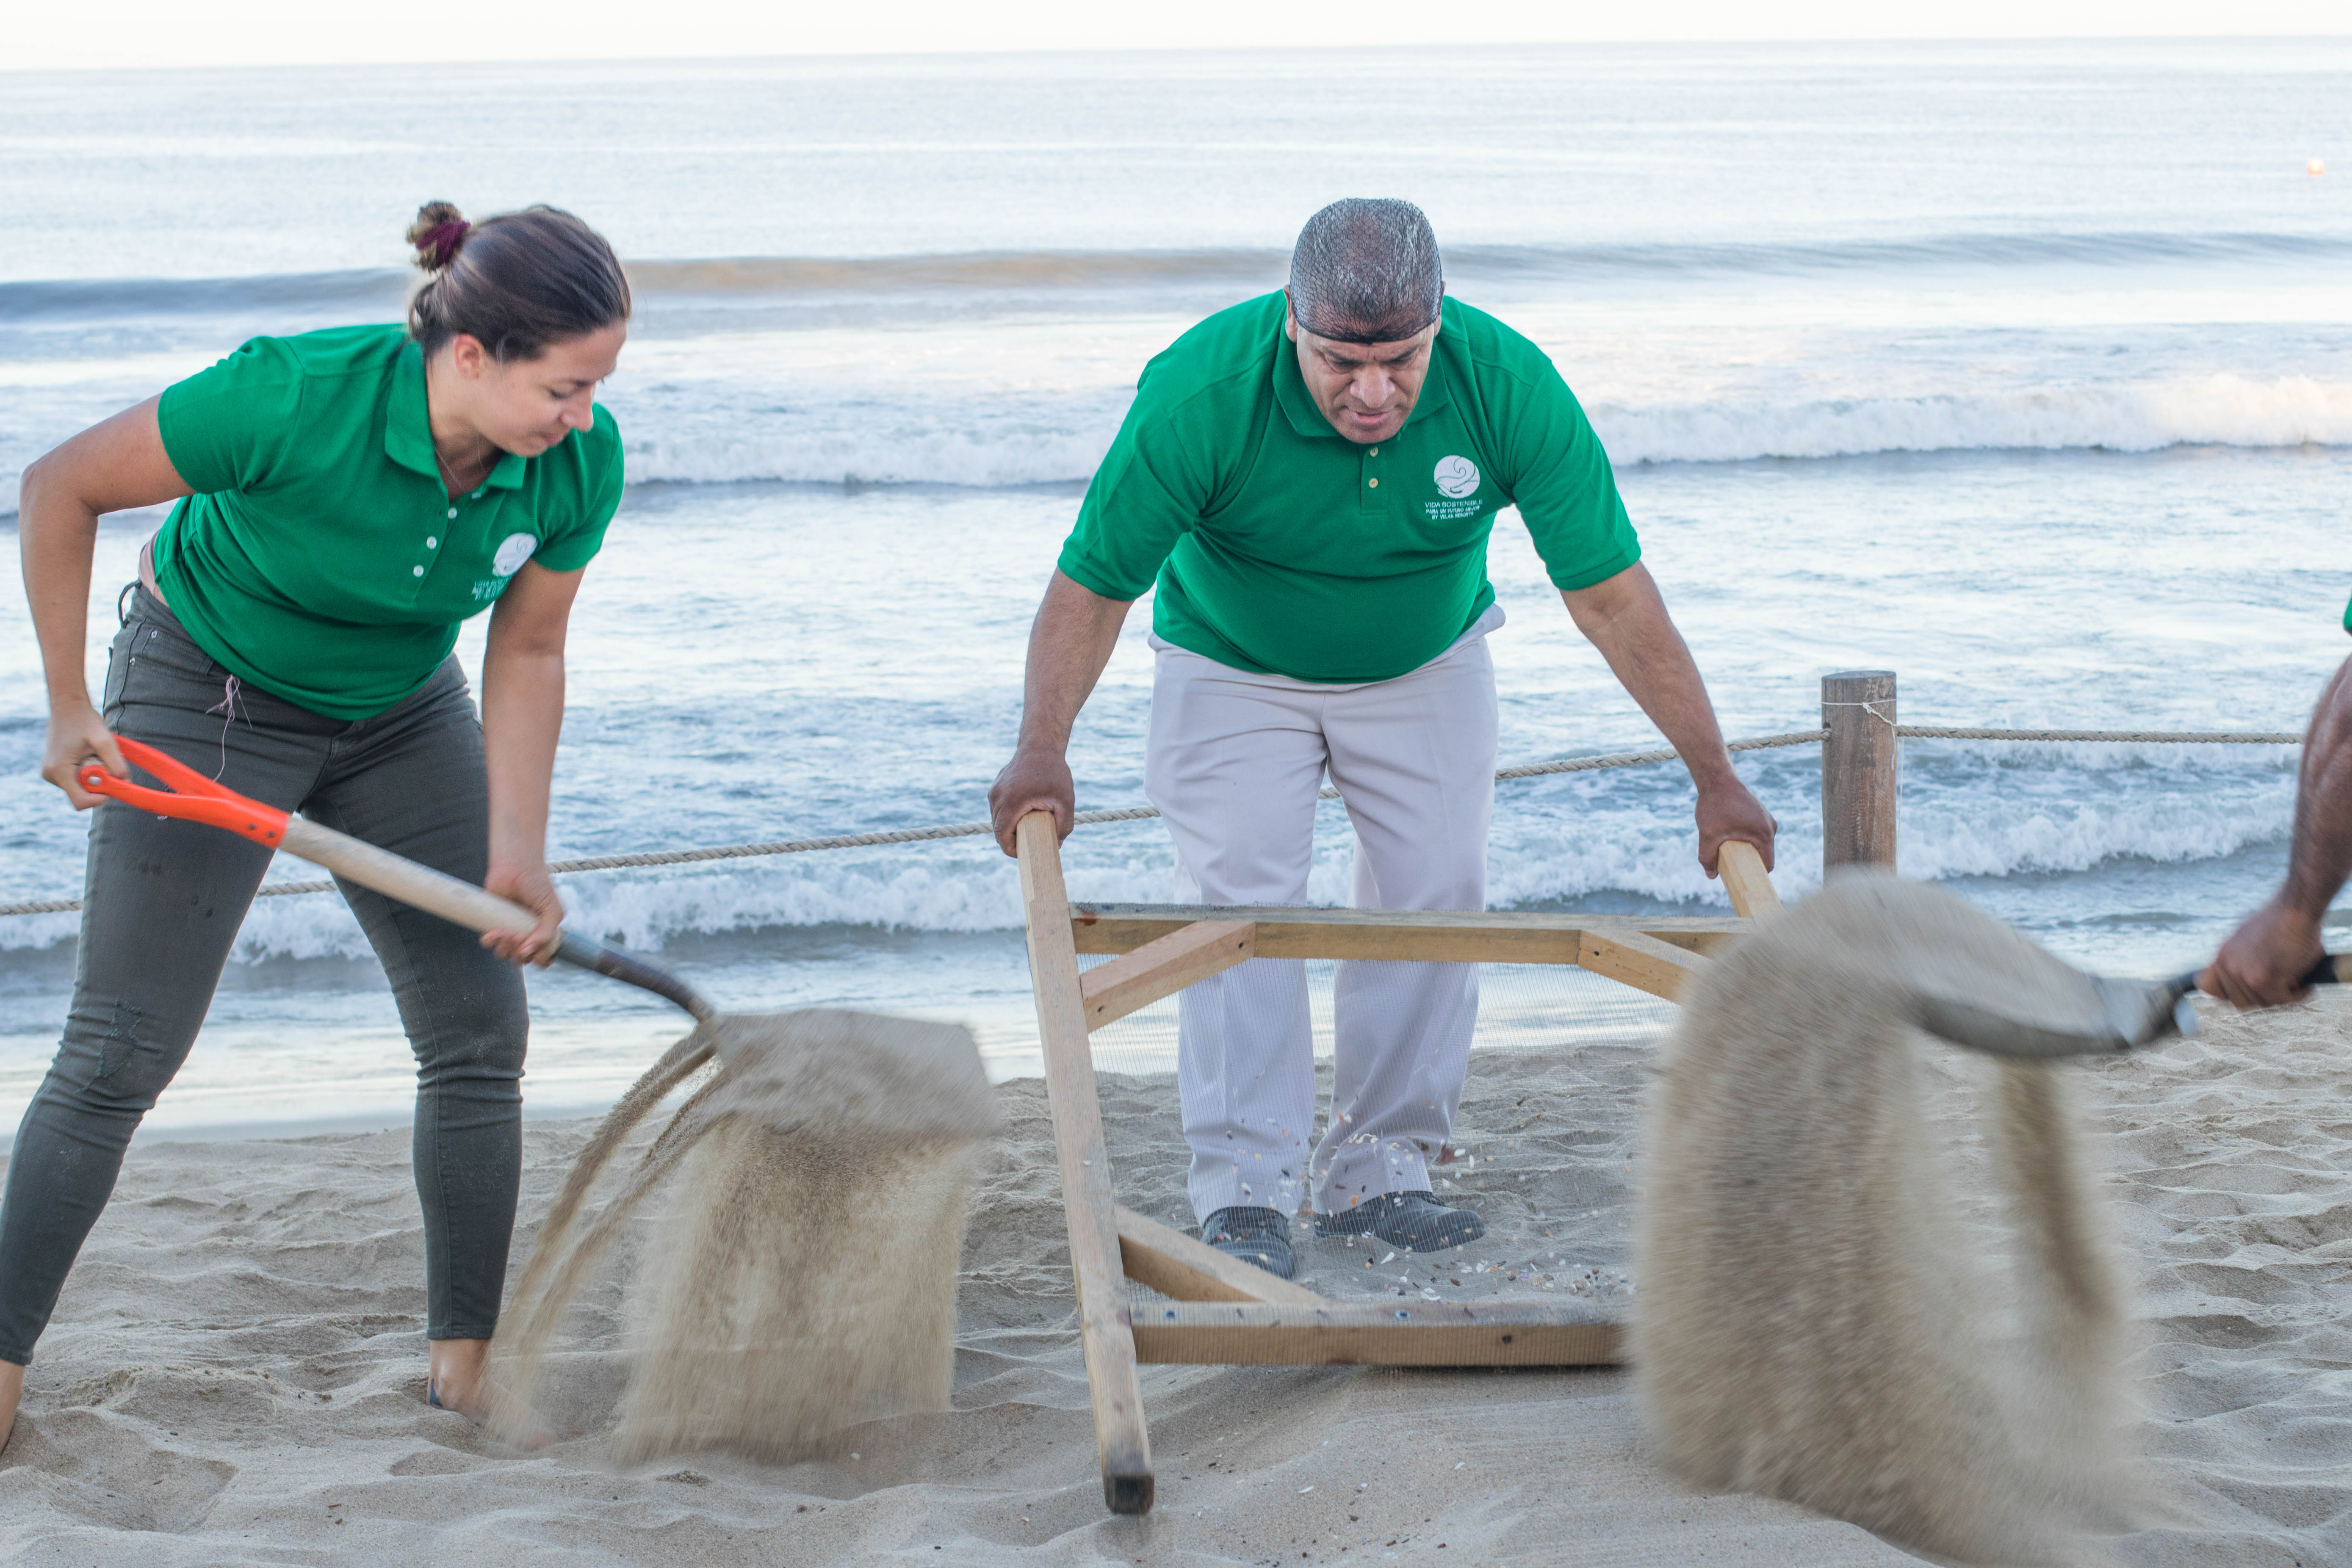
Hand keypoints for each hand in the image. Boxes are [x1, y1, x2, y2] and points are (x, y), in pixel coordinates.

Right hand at [42, 699, 127, 809]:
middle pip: (82, 795)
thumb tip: (125, 783)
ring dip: (93, 775)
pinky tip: (86, 754)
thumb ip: (116, 764)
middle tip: (99, 759)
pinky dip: (87, 771)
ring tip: (91, 753)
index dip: (100, 798)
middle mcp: (51, 775)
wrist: (68, 707)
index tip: (112, 782)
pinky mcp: (55, 771)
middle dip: (98, 782)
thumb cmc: (85, 720)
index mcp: (59, 771)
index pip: (81, 802)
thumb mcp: (105, 741)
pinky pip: (77, 780)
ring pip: (81, 787)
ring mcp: (51, 774)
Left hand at [481, 858, 563, 965]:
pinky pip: (488, 943)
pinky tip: (493, 931)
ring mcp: (509, 930)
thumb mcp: (552, 910)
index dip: (538, 959)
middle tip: (516, 935)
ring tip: (503, 931)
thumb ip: (547, 933)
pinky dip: (489, 941)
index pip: (543, 958)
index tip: (533, 948)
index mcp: (544, 932)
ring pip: (505, 954)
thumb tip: (528, 952)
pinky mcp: (492, 924)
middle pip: (522, 959)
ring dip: (504, 947)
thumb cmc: (538, 885)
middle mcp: (527, 934)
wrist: (516, 866)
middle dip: (518, 953)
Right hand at [989, 743, 1074, 856]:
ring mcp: (994, 790)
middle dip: (1013, 840)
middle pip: (998, 829)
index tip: (1024, 855)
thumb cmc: (1054, 772)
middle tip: (1031, 845)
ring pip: (997, 819)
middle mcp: (997, 796)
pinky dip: (1008, 816)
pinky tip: (1024, 815)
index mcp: (1011, 801)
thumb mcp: (1066, 801)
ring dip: (1010, 828)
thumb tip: (1056, 846)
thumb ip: (1064, 826)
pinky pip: (999, 809)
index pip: (1002, 835)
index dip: (1011, 850)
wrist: (1040, 744)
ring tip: (1029, 829)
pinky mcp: (995, 787)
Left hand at [1695, 773, 1776, 876]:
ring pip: (1758, 843)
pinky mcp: (1759, 813)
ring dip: (1744, 849)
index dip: (1756, 876)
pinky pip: (1755, 832)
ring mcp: (1766, 818)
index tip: (1743, 881)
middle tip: (1729, 868)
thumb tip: (1711, 875)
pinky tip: (1728, 836)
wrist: (1716, 777)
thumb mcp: (1708, 835)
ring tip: (1726, 850)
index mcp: (1764, 834)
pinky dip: (1744, 838)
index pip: (1767, 864)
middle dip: (1747, 862)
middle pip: (1762, 854)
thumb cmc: (1715, 805)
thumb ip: (1708, 857)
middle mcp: (1770, 826)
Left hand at [2200, 897, 2323, 1009]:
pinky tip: (2304, 985)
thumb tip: (2247, 982)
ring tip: (2293, 981)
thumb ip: (2240, 960)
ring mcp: (2244, 975)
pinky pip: (2281, 1000)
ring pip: (2262, 1002)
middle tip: (2279, 986)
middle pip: (2239, 1001)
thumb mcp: (2247, 939)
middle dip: (2261, 997)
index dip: (2225, 993)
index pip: (2208, 987)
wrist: (2294, 909)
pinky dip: (2296, 995)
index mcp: (2222, 955)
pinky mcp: (2264, 980)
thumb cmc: (2278, 922)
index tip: (2243, 991)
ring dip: (2281, 995)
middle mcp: (2227, 966)